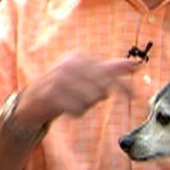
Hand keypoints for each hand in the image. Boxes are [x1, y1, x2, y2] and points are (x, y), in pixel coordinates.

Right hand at [15, 51, 137, 126]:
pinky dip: (75, 112)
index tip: (134, 96)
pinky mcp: (50, 95)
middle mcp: (68, 65)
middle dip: (97, 97)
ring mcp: (58, 79)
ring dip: (84, 105)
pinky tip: (68, 108)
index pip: (109, 71)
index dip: (124, 85)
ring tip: (73, 102)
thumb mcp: (87, 75)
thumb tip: (137, 64)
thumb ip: (112, 69)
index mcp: (78, 57)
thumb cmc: (64, 88)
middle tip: (86, 99)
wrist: (32, 101)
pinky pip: (76, 108)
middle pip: (101, 87)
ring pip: (89, 99)